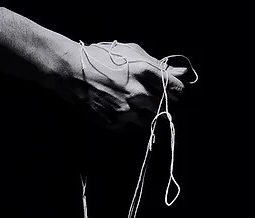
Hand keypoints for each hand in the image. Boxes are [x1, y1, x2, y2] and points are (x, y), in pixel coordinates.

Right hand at [57, 40, 189, 129]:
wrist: (72, 71)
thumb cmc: (103, 57)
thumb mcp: (132, 53)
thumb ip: (159, 65)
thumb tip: (182, 73)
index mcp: (145, 72)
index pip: (176, 90)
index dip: (178, 92)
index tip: (175, 92)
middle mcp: (138, 94)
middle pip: (164, 108)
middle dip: (163, 105)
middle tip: (155, 100)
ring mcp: (126, 111)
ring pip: (149, 122)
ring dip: (147, 115)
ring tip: (136, 105)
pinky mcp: (115, 124)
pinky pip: (131, 128)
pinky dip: (131, 122)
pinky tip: (122, 110)